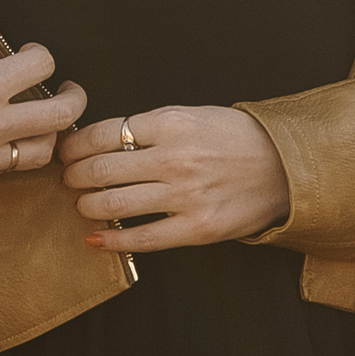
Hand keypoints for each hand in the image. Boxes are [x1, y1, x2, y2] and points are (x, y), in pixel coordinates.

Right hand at [0, 36, 85, 191]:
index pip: (42, 65)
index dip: (42, 55)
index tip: (33, 54)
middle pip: (62, 114)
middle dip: (74, 99)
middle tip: (68, 91)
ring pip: (43, 151)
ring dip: (49, 134)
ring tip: (41, 122)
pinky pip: (7, 169)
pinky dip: (13, 154)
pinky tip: (4, 142)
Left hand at [57, 101, 290, 250]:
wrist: (286, 167)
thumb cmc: (238, 138)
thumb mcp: (195, 116)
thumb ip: (152, 127)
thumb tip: (105, 139)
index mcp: (171, 124)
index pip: (105, 132)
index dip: (76, 144)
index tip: (68, 151)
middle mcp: (175, 159)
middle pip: (101, 169)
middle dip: (75, 176)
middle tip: (70, 179)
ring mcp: (185, 196)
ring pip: (114, 203)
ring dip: (87, 205)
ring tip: (84, 204)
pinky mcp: (196, 228)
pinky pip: (142, 238)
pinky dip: (112, 239)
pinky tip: (96, 238)